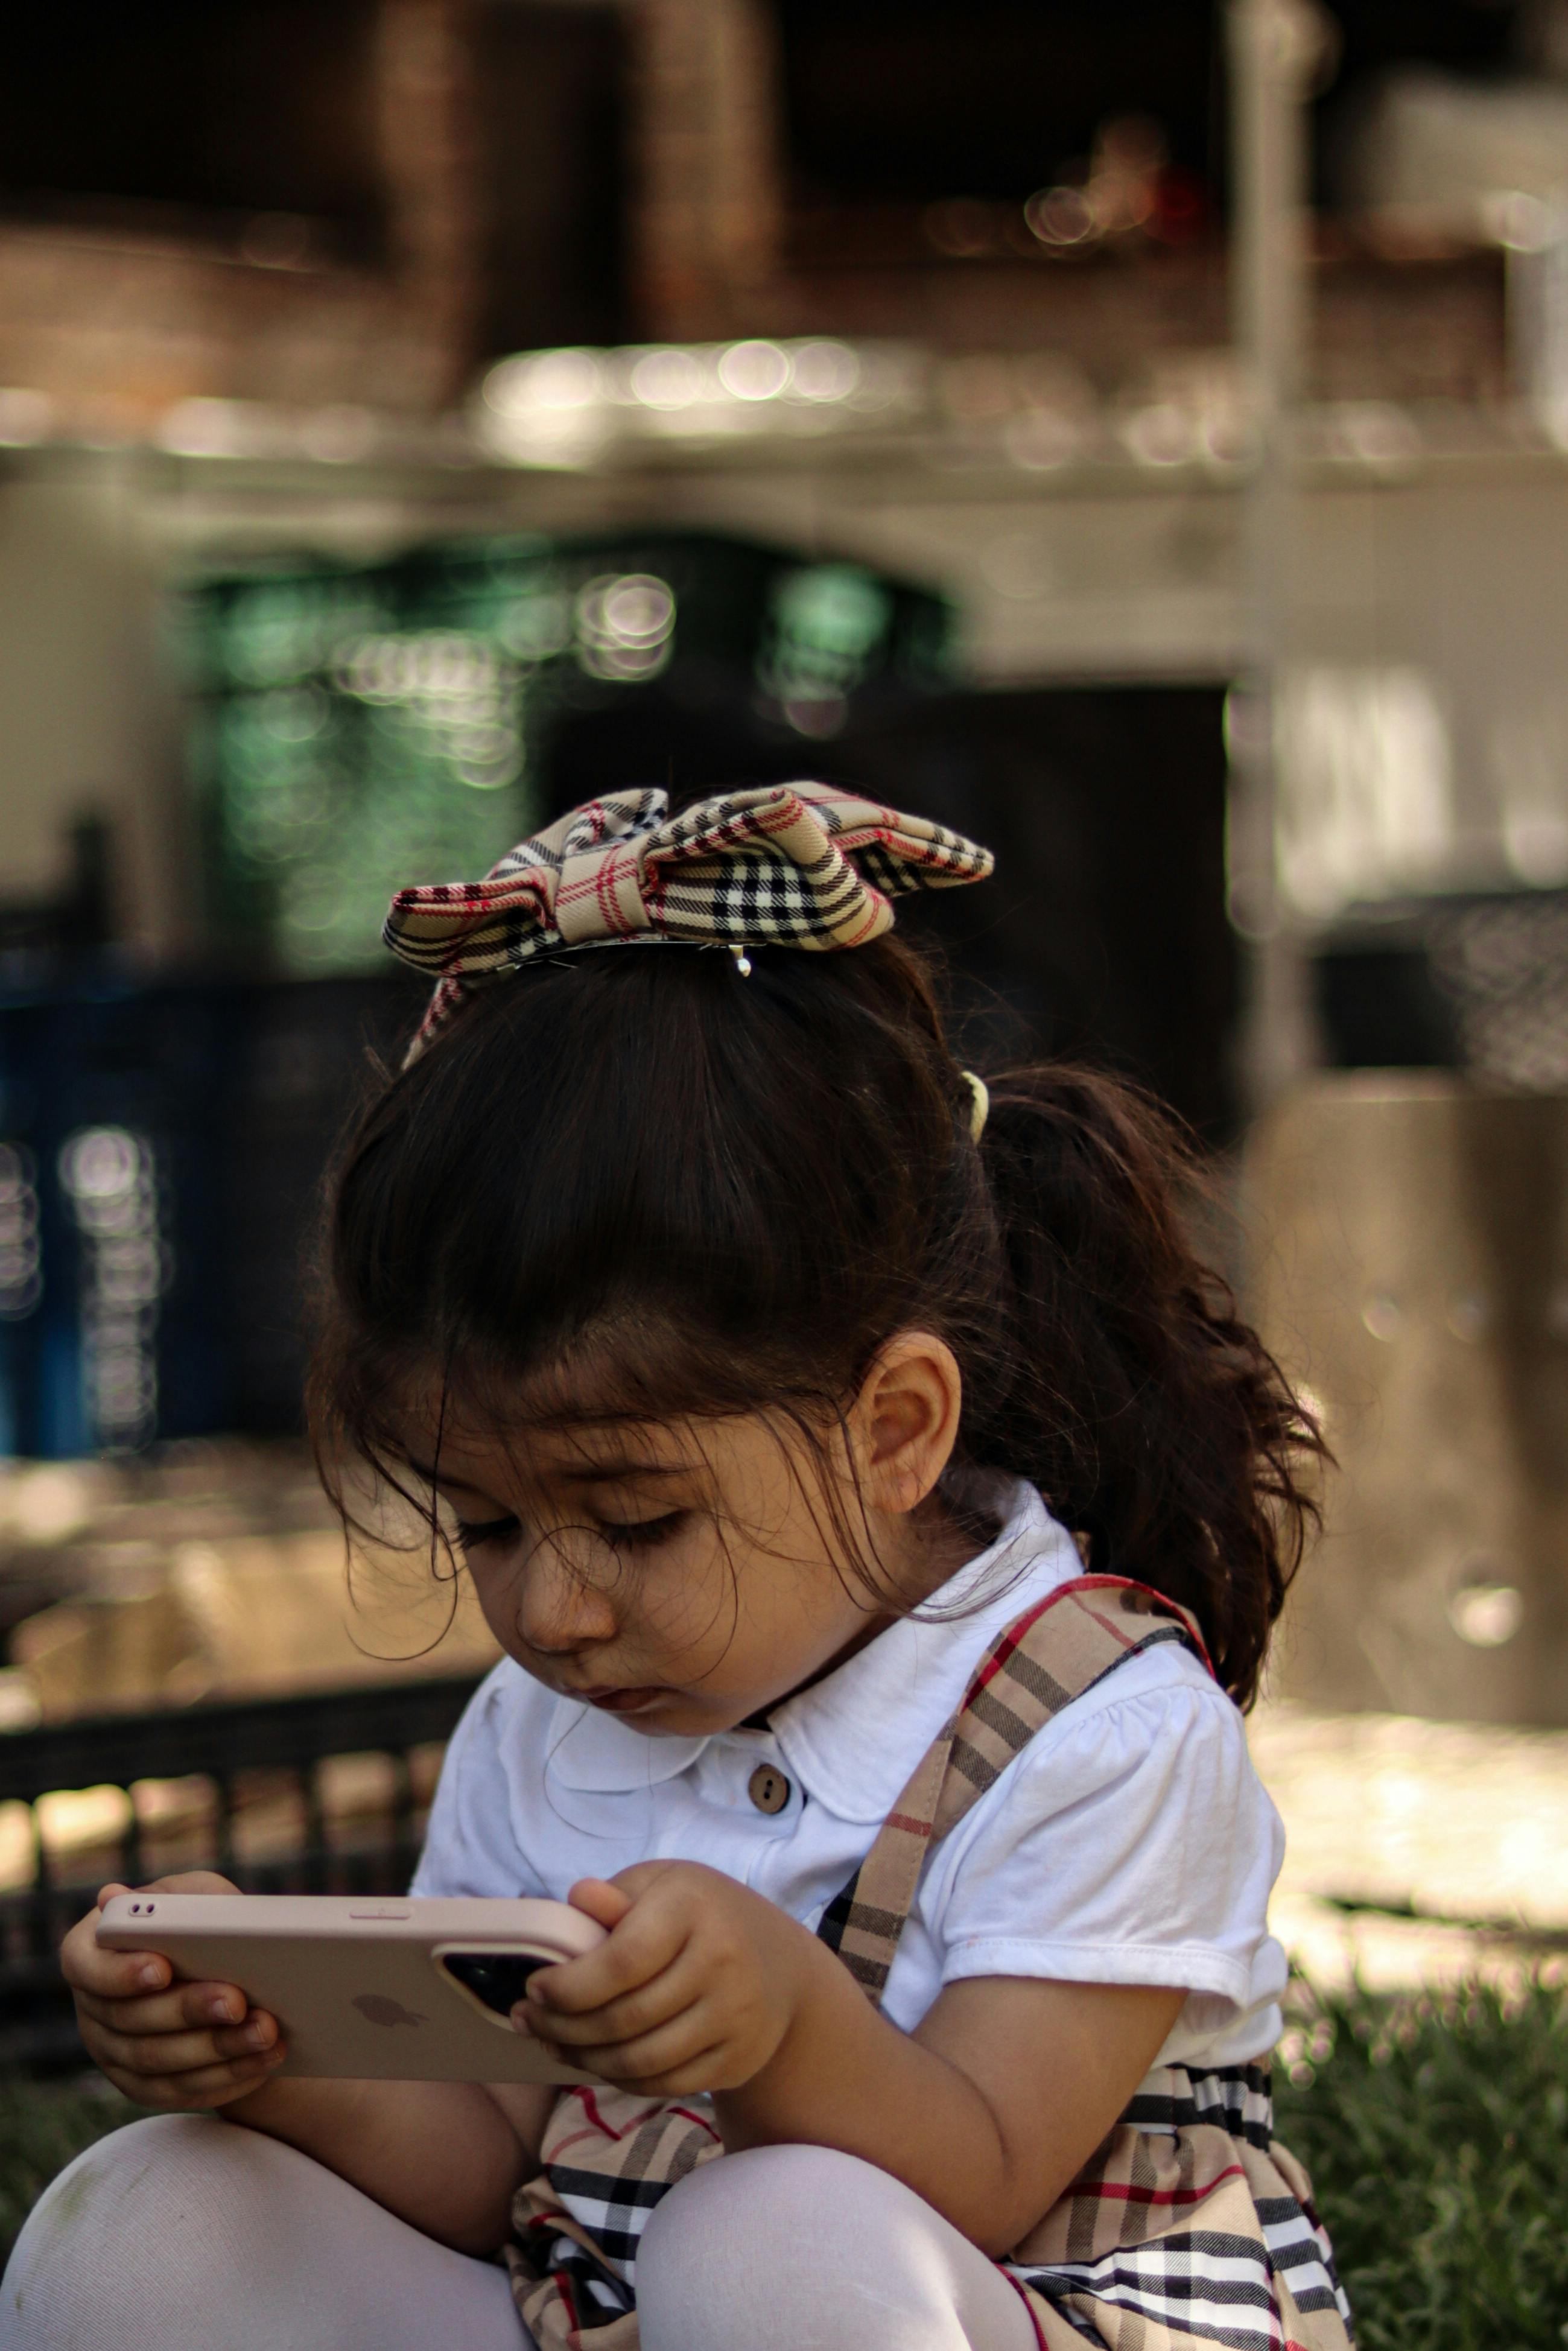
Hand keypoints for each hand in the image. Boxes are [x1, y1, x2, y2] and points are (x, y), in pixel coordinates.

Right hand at [62, 1874, 286, 2109]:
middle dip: (190, 2011)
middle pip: (132, 2020)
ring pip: (159, 2063)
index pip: (88, 1968)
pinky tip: (264, 2059)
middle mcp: (93, 2008)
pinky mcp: (143, 2086)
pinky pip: (181, 2091)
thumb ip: (169, 1901)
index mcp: (88, 1953)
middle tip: (237, 2002)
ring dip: (218, 2048)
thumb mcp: (190, 1896)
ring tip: (266, 2031)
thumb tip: (114, 1898)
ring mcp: (113, 2053)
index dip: (122, 1973)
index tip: (163, 1969)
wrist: (214, 1966)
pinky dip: (227, 2076)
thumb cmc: (197, 1917)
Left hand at [515, 1863, 817, 2096]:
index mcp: (694, 1907)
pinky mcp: (737, 2059)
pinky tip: (593, 2060)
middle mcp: (722, 1962)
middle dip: (562, 2027)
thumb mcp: (663, 1885)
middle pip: (625, 2018)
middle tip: (528, 2021)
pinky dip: (619, 2078)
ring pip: (640, 2060)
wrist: (781, 1967)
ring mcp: (734, 2017)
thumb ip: (618, 1895)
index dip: (570, 1985)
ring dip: (583, 2058)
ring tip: (551, 2043)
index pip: (622, 1961)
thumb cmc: (702, 1915)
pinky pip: (663, 2082)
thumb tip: (578, 1898)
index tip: (534, 1989)